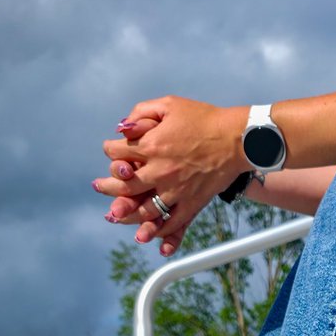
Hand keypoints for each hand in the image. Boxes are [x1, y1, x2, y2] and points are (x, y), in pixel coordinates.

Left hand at [93, 96, 247, 247]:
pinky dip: (158, 230)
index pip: (116, 152)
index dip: (110, 150)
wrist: (237, 138)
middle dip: (107, 186)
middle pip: (123, 186)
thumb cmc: (205, 118)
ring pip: (144, 210)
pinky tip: (148, 232)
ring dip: (127, 214)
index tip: (112, 150)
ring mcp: (176, 190)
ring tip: (116, 214)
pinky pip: (171, 222)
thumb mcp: (170, 104)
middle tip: (99, 186)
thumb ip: (142, 112)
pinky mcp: (192, 202)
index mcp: (151, 146)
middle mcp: (159, 171)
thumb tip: (122, 127)